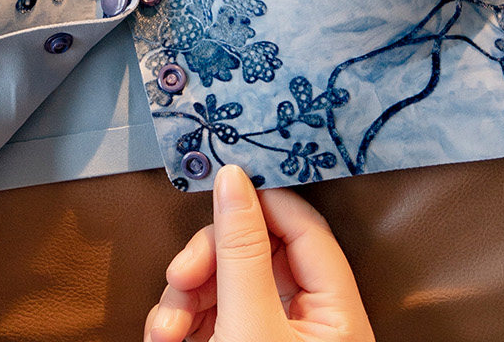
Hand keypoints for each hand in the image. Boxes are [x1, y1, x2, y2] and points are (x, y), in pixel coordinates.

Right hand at [144, 164, 373, 341]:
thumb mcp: (247, 322)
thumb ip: (241, 251)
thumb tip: (234, 178)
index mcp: (338, 315)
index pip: (305, 230)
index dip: (262, 204)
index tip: (222, 190)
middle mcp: (312, 323)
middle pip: (257, 253)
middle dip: (207, 263)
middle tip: (180, 276)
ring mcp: (274, 336)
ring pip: (227, 282)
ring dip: (185, 296)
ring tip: (165, 328)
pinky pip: (213, 313)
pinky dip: (183, 319)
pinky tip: (166, 335)